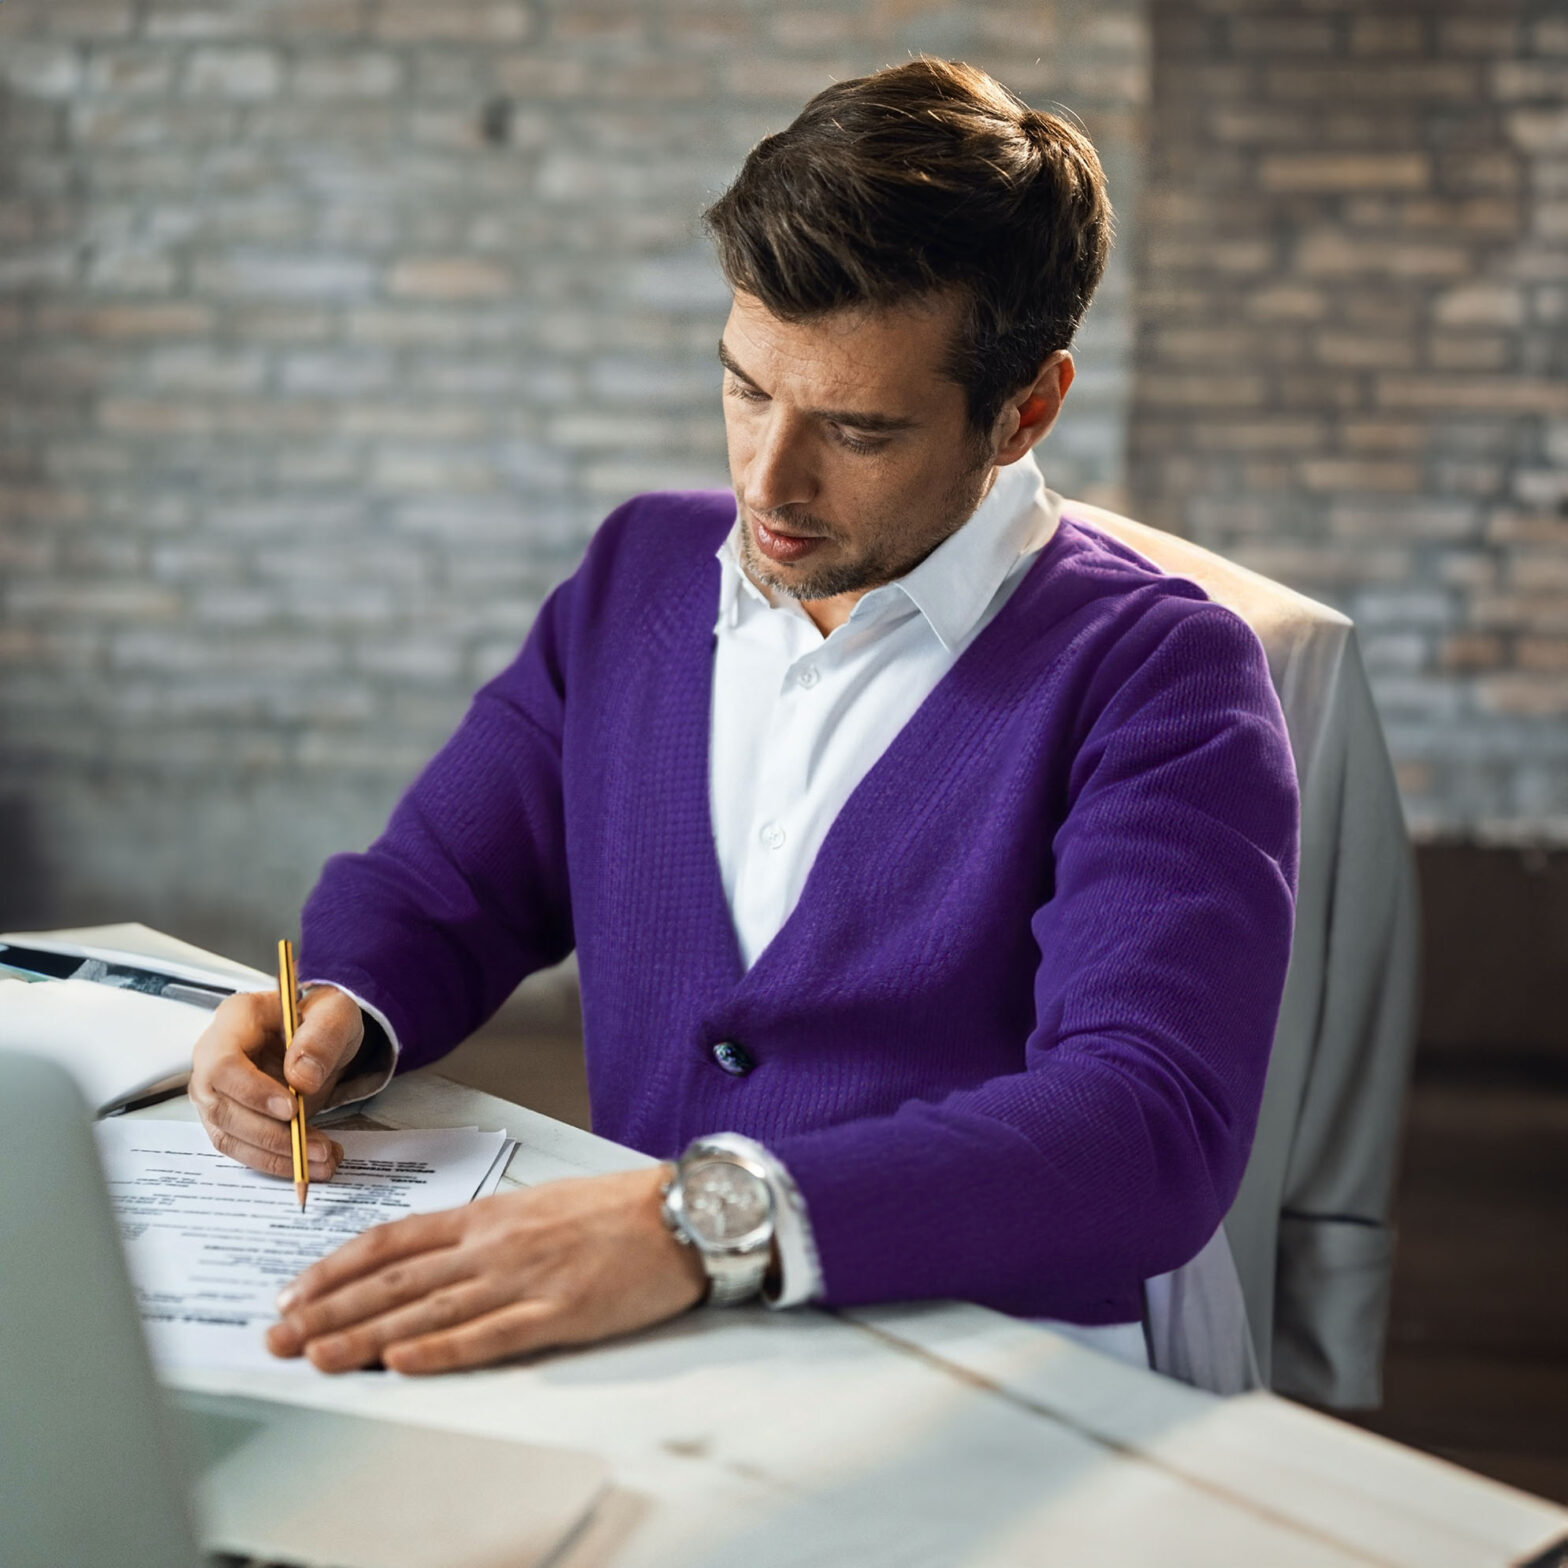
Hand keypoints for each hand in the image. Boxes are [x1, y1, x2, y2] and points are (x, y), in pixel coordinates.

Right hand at [189, 985, 362, 1180]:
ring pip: (230, 1135)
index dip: (253, 1092)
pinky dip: (276, 1160)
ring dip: (276, 1155)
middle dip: (271, 1134)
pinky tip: (311, 1161)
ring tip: (323, 1158)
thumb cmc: (320, 1017)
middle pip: (222, 1108)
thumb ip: (322, 1037)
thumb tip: (302, 1080)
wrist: (319, 1036)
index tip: (292, 1109)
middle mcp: (213, 1056)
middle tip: (317, 1147)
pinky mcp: (229, 1117)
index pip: (224, 1064)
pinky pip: (242, 1148)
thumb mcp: (335, 1012)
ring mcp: (216, 1090)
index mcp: (235, 1019)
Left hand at [266, 1166, 707, 1373]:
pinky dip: (441, 1349)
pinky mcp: (560, 1312)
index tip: (296, 1291)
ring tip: (317, 1355)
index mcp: (489, 1215)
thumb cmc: (617, 1209)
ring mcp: (525, 1278)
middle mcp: (495, 1244)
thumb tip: (432, 1258)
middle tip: (279, 1336)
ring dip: (364, 1334)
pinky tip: (403, 1362)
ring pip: (427, 1308)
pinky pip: (489, 1334)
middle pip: (395, 1279)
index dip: (337, 1268)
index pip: (394, 1240)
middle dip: (330, 1309)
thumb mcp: (540, 1205)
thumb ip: (486, 1231)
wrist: (684, 1212)